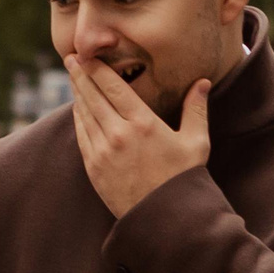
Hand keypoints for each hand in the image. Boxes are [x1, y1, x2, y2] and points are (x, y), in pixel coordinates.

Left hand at [66, 53, 210, 217]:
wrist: (164, 217)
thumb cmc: (184, 178)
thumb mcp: (196, 142)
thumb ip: (196, 109)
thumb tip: (203, 83)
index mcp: (142, 123)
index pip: (112, 86)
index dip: (96, 68)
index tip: (85, 54)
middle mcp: (118, 134)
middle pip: (92, 96)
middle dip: (79, 75)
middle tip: (70, 59)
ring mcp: (102, 152)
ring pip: (84, 114)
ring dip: (77, 94)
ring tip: (73, 78)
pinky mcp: (93, 168)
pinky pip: (82, 135)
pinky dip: (78, 118)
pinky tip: (78, 107)